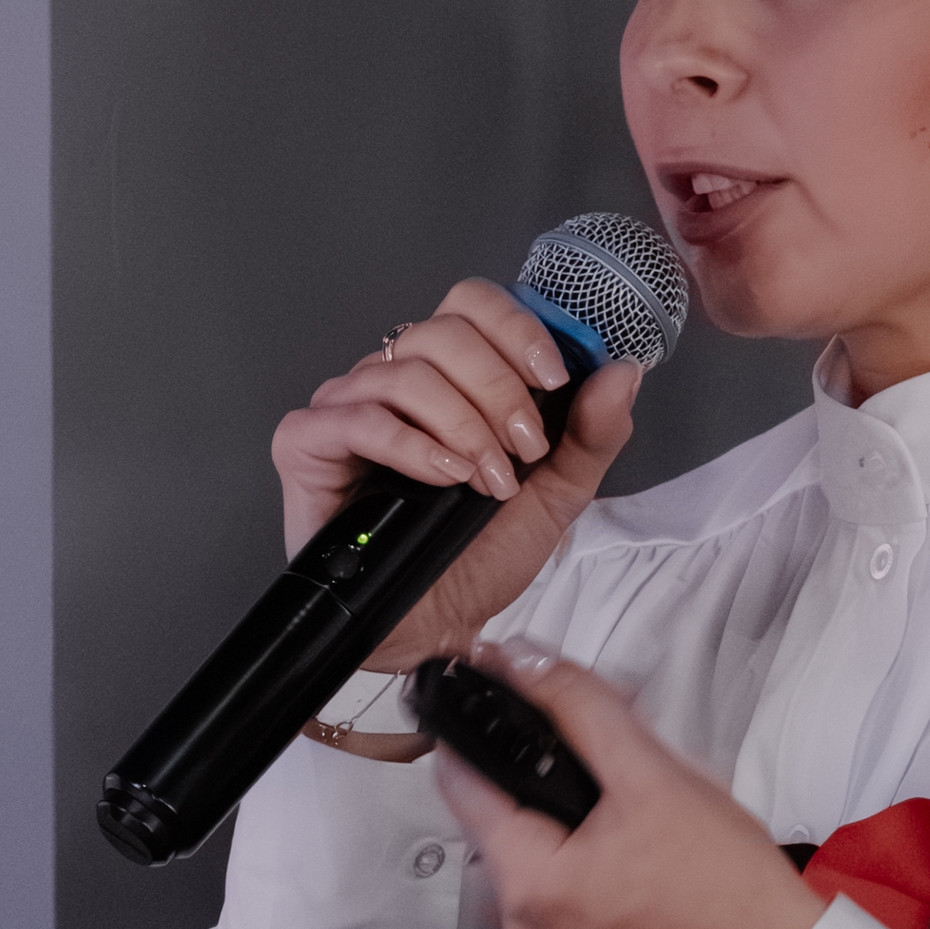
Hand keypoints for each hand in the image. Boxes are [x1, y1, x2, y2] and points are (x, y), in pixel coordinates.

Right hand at [271, 280, 640, 668]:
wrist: (437, 624)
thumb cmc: (480, 557)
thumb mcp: (557, 494)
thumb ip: (592, 433)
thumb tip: (621, 371)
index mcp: (450, 376)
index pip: (472, 304)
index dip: (516, 328)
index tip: (553, 379)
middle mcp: (395, 380)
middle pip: (442, 331)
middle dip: (499, 389)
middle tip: (524, 448)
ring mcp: (347, 407)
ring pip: (406, 373)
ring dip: (464, 426)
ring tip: (487, 480)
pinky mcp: (308, 445)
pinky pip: (356, 418)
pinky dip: (411, 446)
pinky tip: (445, 476)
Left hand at [434, 647, 826, 928]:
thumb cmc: (728, 887)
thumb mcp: (652, 772)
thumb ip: (580, 707)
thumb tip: (528, 664)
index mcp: (528, 886)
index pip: (458, 780)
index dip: (478, 724)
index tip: (503, 694)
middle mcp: (522, 925)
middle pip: (496, 811)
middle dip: (539, 763)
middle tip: (598, 741)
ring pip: (527, 843)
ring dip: (561, 803)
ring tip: (626, 788)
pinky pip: (553, 879)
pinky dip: (578, 844)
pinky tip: (628, 830)